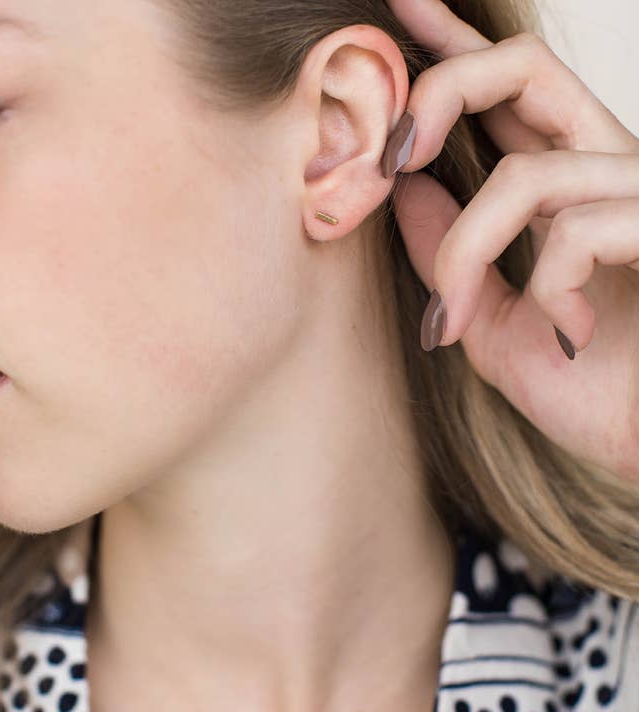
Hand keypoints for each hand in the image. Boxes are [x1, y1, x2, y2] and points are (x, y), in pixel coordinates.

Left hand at [386, 0, 638, 482]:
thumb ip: (452, 256)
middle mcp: (604, 168)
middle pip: (522, 67)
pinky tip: (566, 332)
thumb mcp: (493, 323)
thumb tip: (407, 192)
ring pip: (526, 176)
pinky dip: (549, 290)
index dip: (451, 45)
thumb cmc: (589, 389)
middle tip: (391, 154)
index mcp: (561, 185)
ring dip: (468, 255)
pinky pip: (581, 229)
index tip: (399, 10)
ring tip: (455, 323)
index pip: (503, 91)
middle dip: (443, 91)